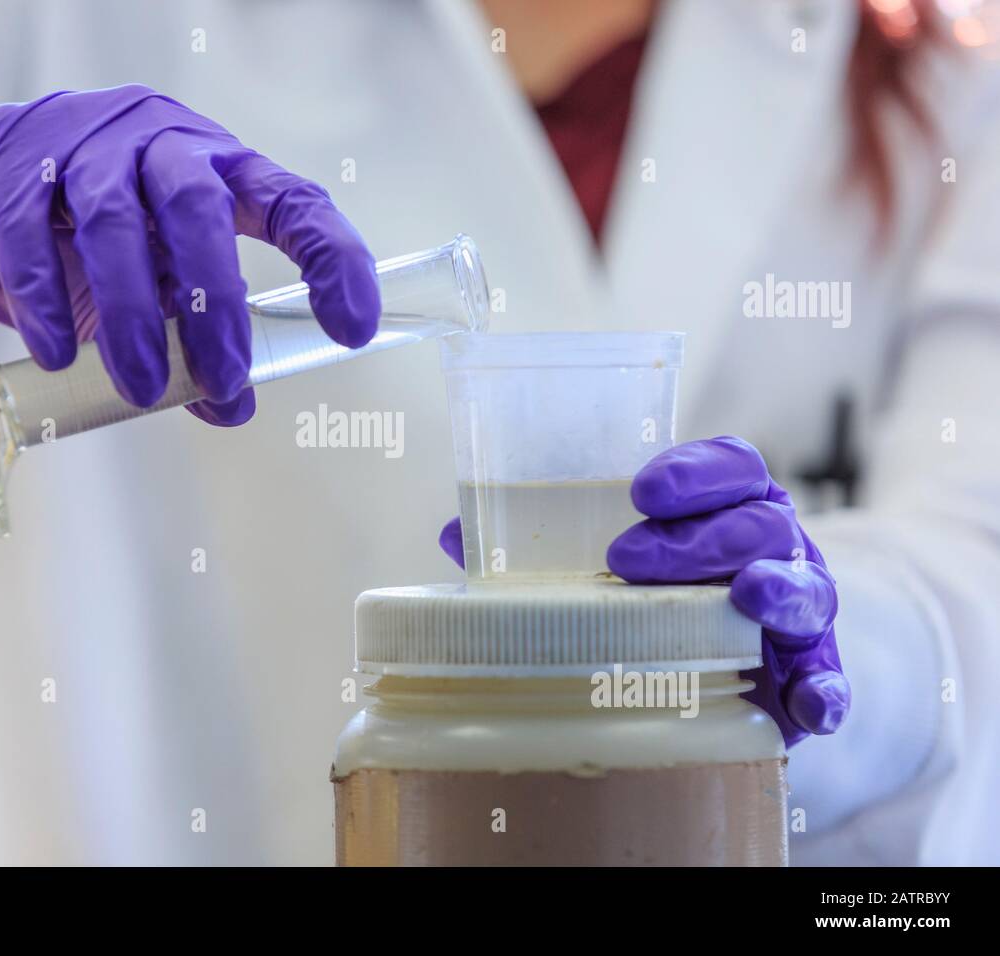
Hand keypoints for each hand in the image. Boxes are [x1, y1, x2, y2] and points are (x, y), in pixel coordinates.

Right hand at [0, 84, 379, 424]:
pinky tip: (59, 353)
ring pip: (112, 220)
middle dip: (214, 299)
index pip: (293, 202)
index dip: (331, 260)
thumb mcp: (164, 278)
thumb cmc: (106, 230)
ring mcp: (87, 144)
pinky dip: (44, 297)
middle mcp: (162, 143)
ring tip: (136, 387)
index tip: (353, 329)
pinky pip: (29, 229)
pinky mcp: (18, 162)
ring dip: (130, 314)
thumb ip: (196, 339)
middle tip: (223, 378)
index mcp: (221, 167)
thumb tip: (231, 409)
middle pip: (196, 205)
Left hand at [436, 436, 849, 746]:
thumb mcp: (613, 565)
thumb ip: (543, 550)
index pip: (733, 464)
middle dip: (698, 537)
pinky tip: (807, 703)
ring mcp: (802, 611)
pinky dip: (826, 690)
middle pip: (760, 521)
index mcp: (731, 506)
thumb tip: (453, 535)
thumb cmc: (663, 597)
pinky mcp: (812, 676)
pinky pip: (832, 681)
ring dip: (778, 588)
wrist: (743, 665)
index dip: (695, 470)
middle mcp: (777, 548)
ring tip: (744, 595)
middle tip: (626, 559)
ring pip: (807, 587)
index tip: (642, 490)